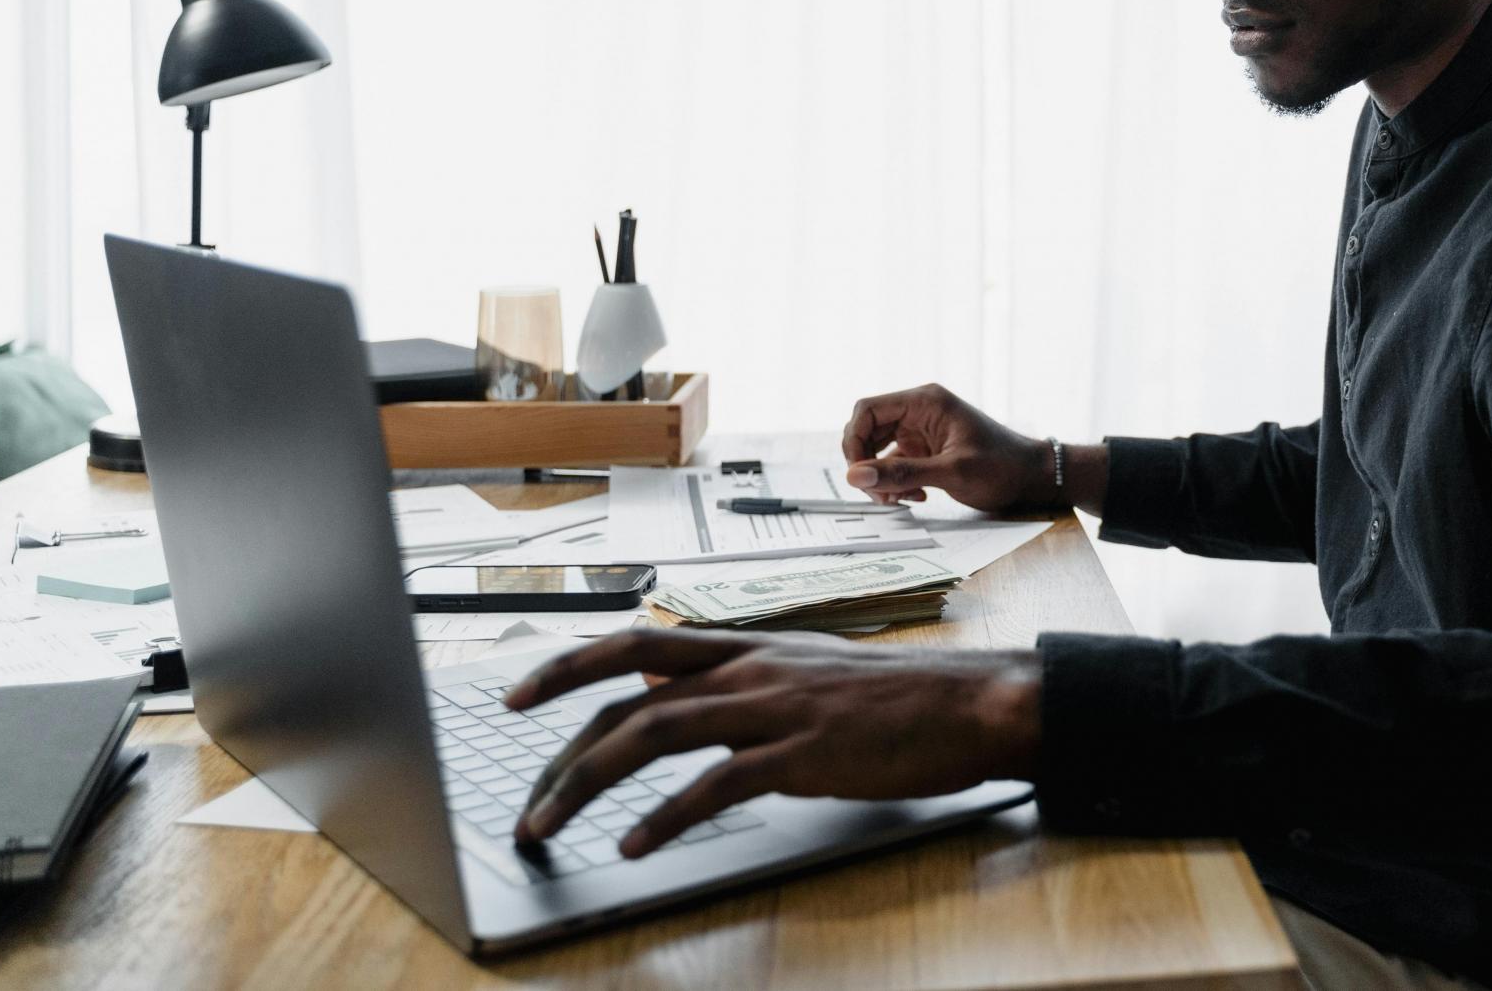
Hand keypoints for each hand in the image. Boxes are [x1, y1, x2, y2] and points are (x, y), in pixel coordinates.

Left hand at [505, 628, 1040, 856]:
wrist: (971, 701)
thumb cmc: (898, 697)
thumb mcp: (807, 672)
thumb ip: (742, 681)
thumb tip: (675, 689)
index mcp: (749, 648)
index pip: (638, 644)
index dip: (571, 665)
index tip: (520, 694)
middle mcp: (750, 670)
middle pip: (629, 692)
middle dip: (560, 741)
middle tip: (523, 792)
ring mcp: (774, 709)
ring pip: (655, 734)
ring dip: (589, 783)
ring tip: (551, 826)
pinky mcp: (802, 755)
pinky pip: (716, 787)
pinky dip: (667, 818)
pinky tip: (637, 846)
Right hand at [840, 382, 1063, 510]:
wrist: (1033, 477)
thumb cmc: (1001, 467)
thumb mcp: (952, 472)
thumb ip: (902, 474)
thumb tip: (854, 475)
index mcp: (925, 401)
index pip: (868, 409)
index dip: (854, 440)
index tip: (858, 473)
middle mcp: (919, 412)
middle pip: (868, 430)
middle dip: (866, 463)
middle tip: (880, 493)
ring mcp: (920, 431)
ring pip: (878, 450)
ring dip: (880, 477)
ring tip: (899, 498)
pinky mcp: (925, 450)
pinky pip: (894, 464)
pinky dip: (896, 483)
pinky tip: (916, 497)